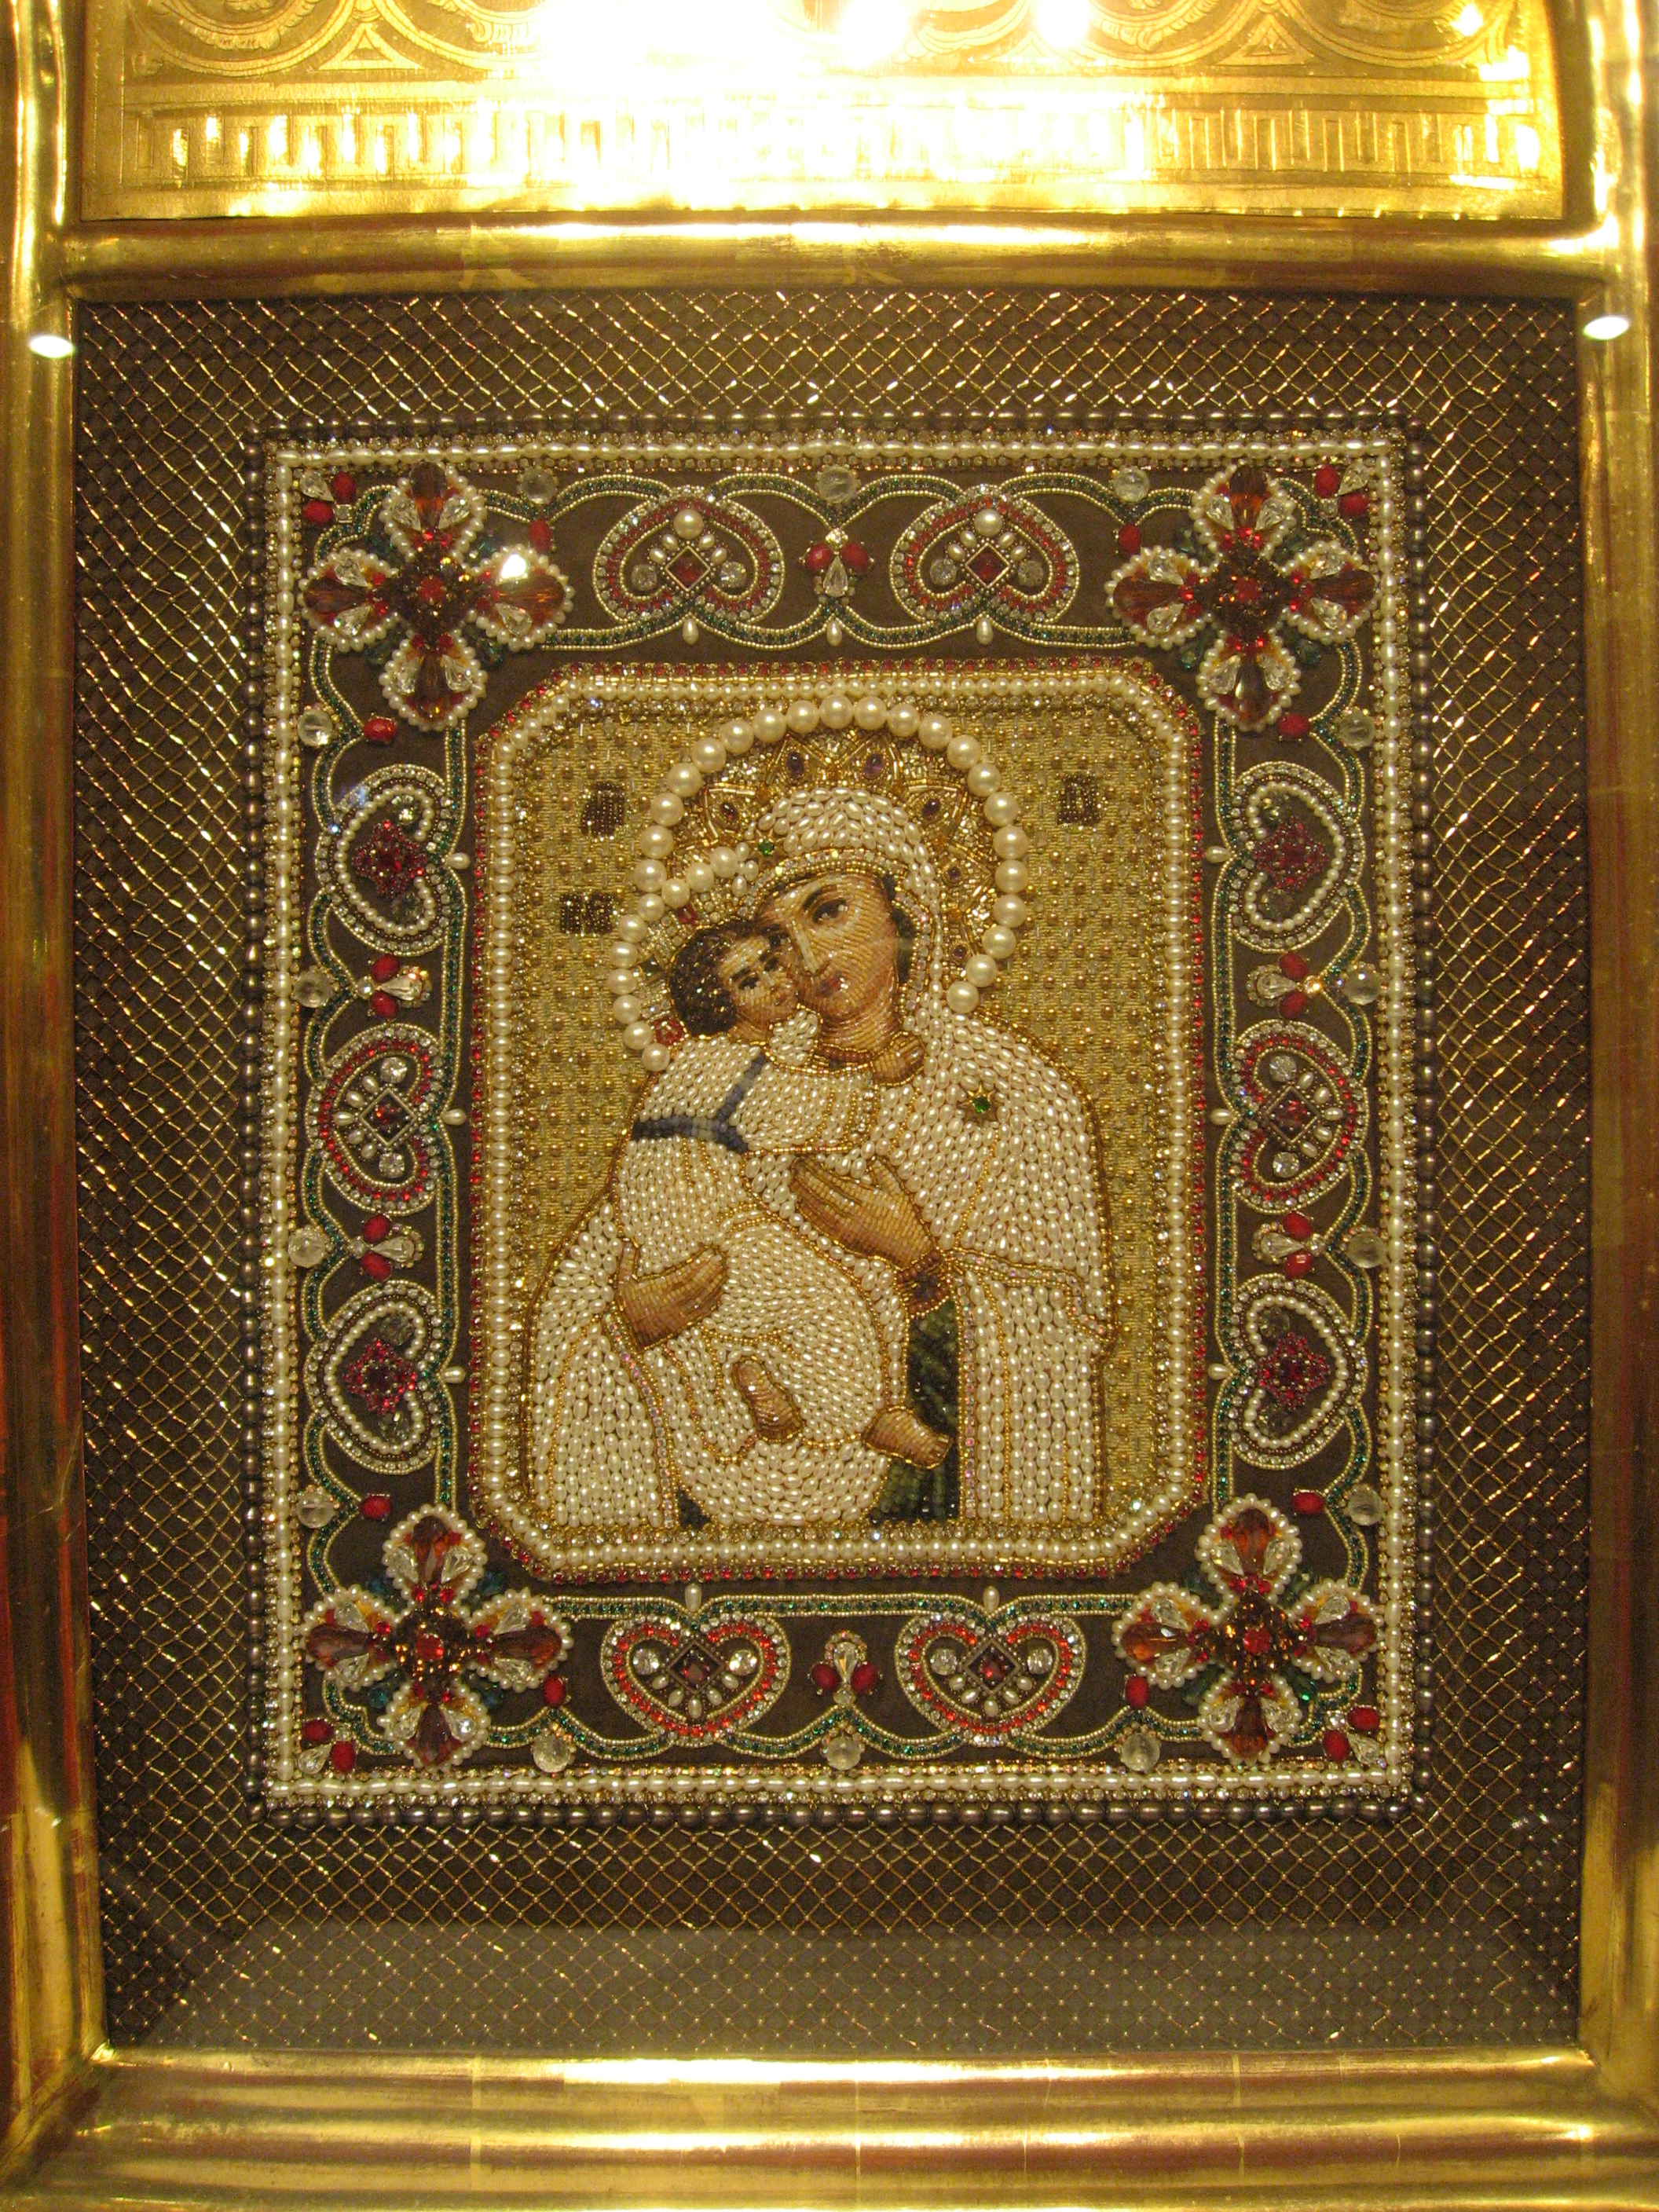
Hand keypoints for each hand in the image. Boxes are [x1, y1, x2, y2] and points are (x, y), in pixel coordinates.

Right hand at [614, 1240, 726, 1346]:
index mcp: (658, 1291)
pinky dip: (713, 1301)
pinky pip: (702, 1312)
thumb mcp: (622, 1284)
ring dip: (715, 1284)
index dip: (698, 1264)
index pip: (684, 1275)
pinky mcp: (683, 1325)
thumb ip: (626, 1262)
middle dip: (710, 1271)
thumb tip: (628, 1242)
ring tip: (724, 1270)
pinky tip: (721, 1292)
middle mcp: (671, 1303)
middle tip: (721, 1259)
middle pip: (697, 1285)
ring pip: (702, 1298)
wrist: (627, 1338)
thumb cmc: (625, 1307)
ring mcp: (679, 1316)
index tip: (709, 1253)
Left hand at [789, 1158, 936, 1274]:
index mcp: (870, 1199)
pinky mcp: (846, 1241)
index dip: (821, 1170)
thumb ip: (884, 1173)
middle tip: (795, 1165)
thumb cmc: (908, 1219)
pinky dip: (810, 1214)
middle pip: (826, 1193)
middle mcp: (857, 1214)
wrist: (912, 1251)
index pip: (839, 1182)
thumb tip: (870, 1156)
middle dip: (809, 1178)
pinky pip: (823, 1225)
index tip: (810, 1159)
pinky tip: (800, 1204)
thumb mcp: (900, 1192)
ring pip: (821, 1208)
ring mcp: (850, 1229)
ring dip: (805, 1194)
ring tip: (792, 1180)